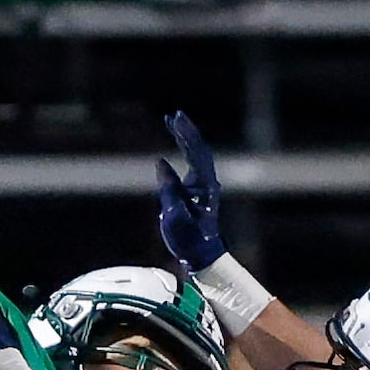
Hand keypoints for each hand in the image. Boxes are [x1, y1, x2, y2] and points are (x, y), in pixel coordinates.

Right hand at [156, 110, 226, 270]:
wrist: (201, 254)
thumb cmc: (189, 239)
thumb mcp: (174, 217)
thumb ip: (168, 189)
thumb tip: (161, 162)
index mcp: (205, 186)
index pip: (196, 153)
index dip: (186, 135)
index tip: (175, 120)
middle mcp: (208, 181)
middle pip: (198, 149)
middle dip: (186, 130)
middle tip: (174, 115)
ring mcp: (204, 184)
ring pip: (197, 154)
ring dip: (185, 137)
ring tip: (172, 122)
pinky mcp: (198, 188)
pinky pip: (192, 162)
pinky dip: (184, 149)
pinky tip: (176, 141)